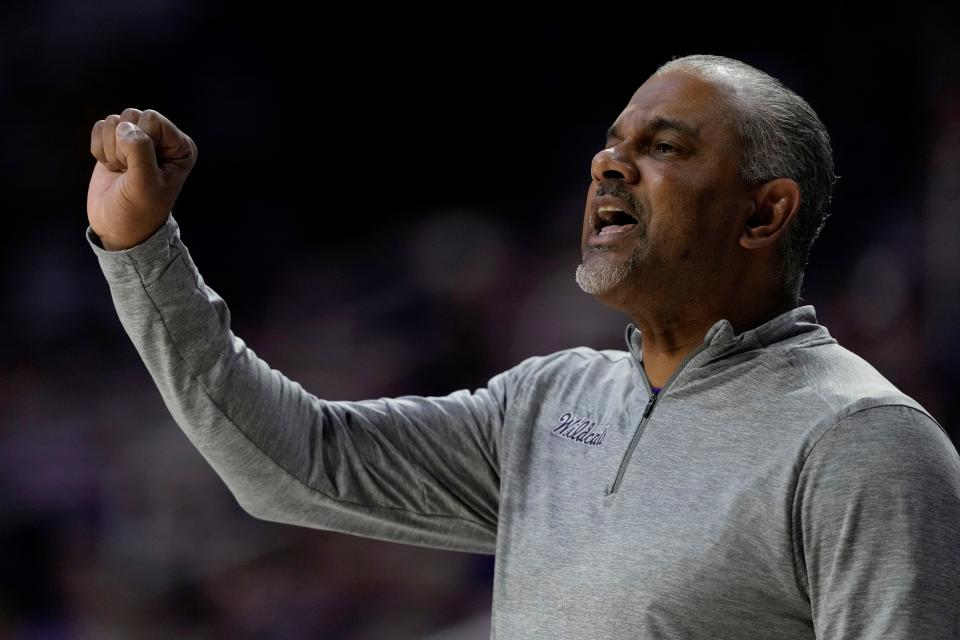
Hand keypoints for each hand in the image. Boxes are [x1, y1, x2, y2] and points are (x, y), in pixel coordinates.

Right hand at [87, 108, 196, 249]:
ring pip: (114, 120)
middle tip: (130, 171)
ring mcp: (139, 139)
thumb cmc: (138, 210)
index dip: (140, 141)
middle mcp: (163, 139)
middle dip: (123, 145)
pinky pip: (100, 127)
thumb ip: (139, 152)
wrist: (118, 227)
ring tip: (122, 171)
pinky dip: (99, 149)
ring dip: (111, 149)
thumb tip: (125, 126)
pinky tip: (111, 167)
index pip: (152, 119)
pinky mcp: (116, 142)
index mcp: (181, 147)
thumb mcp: (144, 184)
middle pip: (132, 115)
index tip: (143, 169)